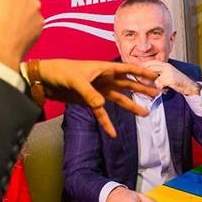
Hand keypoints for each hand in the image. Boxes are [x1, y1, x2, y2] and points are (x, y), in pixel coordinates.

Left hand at [37, 60, 158, 137]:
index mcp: (104, 68)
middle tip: (158, 93)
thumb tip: (101, 105)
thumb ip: (89, 92)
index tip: (156, 76)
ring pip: (119, 98)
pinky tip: (113, 133)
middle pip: (128, 84)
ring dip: (131, 105)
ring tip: (145, 112)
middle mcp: (104, 79)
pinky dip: (107, 123)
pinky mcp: (89, 102)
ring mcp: (98, 91)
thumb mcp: (76, 80)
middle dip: (142, 88)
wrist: (44, 79)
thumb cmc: (60, 71)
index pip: (127, 69)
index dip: (142, 72)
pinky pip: (102, 114)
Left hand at [142, 60, 200, 95]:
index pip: (151, 62)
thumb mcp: (168, 74)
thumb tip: (145, 76)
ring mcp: (168, 72)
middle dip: (144, 75)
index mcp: (166, 64)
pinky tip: (167, 89)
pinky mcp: (169, 78)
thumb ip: (159, 73)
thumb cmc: (178, 82)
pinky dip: (162, 89)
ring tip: (162, 87)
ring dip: (156, 85)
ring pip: (154, 79)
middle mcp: (166, 66)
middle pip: (150, 68)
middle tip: (140, 80)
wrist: (190, 86)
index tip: (137, 71)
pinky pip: (159, 84)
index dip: (143, 66)